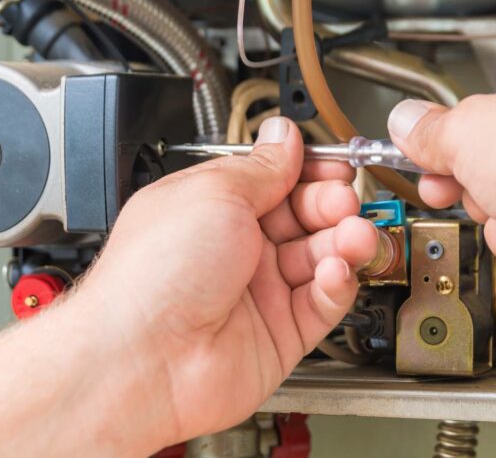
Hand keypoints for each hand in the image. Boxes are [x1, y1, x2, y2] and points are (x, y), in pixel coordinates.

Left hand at [78, 117, 377, 445]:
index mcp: (214, 207)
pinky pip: (324, 303)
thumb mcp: (215, 192)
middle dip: (333, 204)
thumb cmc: (153, 276)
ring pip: (322, 258)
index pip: (278, 180)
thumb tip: (284, 135)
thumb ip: (263, 166)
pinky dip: (337, 284)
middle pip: (307, 217)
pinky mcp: (280, 335)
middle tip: (344, 201)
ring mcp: (260, 292)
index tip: (337, 165)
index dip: (312, 171)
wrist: (141, 360)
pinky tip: (335, 270)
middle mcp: (237, 249)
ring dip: (345, 242)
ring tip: (353, 236)